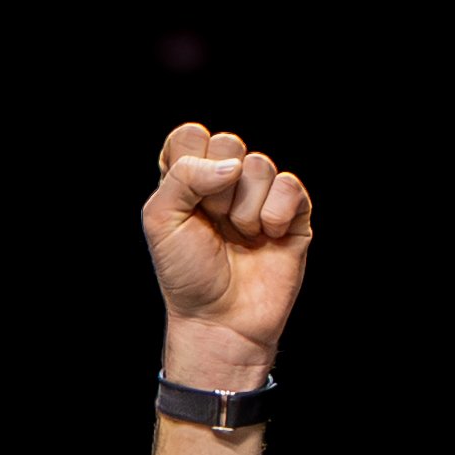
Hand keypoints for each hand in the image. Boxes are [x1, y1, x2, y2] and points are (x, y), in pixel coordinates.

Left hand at [143, 122, 312, 389]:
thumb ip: (183, 175)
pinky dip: (274, 214)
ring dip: (243, 208)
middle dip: (216, 187)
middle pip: (228, 142)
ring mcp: (260, 196)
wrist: (219, 319)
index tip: (184, 199)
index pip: (190, 135)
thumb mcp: (161, 220)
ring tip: (238, 237)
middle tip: (212, 222)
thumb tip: (232, 165)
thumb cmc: (186, 274)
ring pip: (259, 165)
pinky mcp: (292, 212)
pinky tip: (266, 237)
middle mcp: (225, 182)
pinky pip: (289, 185)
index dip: (189, 161)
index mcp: (189, 179)